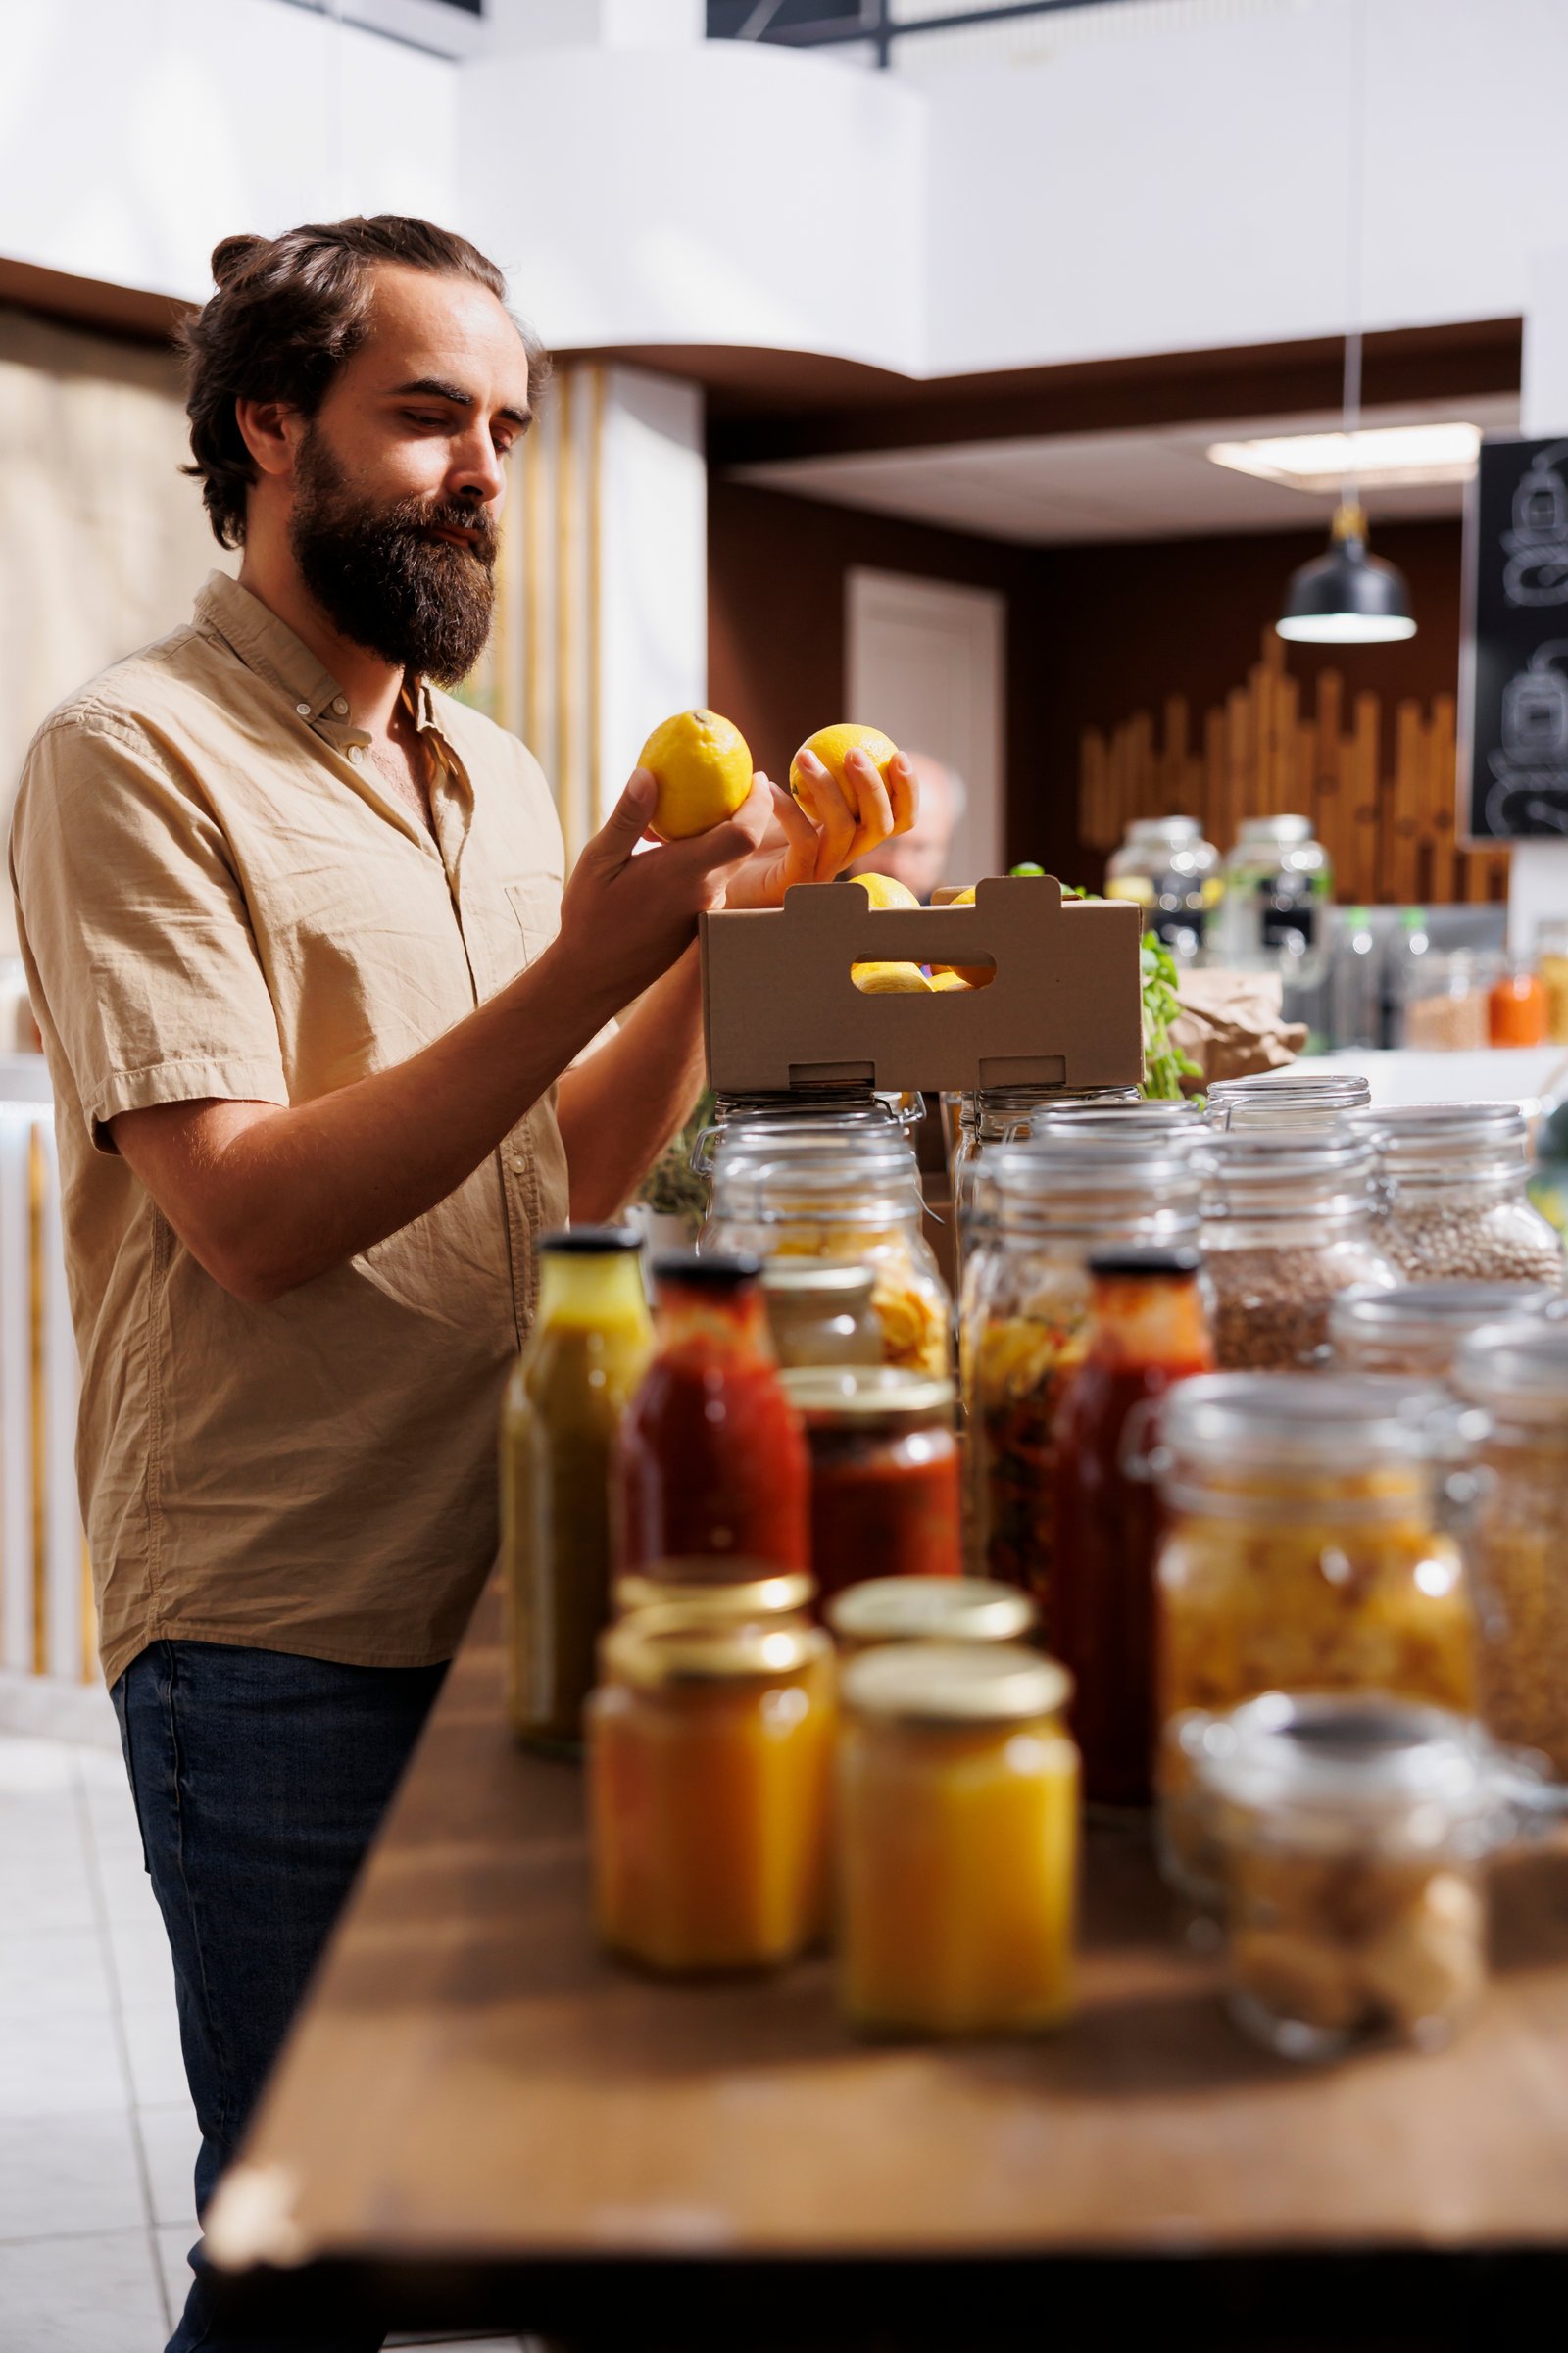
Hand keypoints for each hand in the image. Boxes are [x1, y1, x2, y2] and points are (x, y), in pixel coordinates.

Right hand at [554, 767, 774, 1007]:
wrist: (593, 976)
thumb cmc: (590, 918)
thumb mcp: (599, 860)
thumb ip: (628, 817)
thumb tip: (648, 773)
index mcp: (684, 873)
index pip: (744, 834)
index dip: (759, 803)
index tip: (755, 777)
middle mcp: (704, 893)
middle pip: (745, 844)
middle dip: (746, 809)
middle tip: (728, 780)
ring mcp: (705, 911)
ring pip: (729, 862)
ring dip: (719, 834)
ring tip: (687, 812)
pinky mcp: (699, 922)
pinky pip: (713, 880)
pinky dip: (705, 857)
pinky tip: (674, 848)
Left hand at [722, 746, 919, 910]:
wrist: (716, 875)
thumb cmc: (752, 832)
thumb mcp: (788, 802)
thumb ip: (812, 782)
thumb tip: (824, 742)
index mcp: (851, 837)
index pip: (898, 820)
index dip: (908, 791)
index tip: (899, 754)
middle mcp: (843, 858)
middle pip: (882, 826)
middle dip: (875, 786)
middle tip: (853, 751)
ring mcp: (821, 874)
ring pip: (844, 830)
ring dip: (828, 787)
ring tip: (804, 756)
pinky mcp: (794, 884)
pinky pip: (804, 842)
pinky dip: (789, 809)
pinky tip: (769, 787)